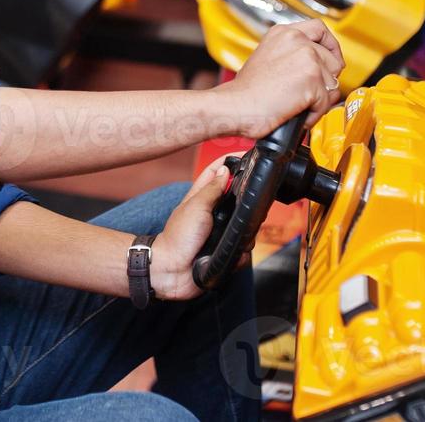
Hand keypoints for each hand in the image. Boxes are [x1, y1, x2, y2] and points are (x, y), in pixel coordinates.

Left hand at [149, 156, 236, 300]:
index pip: (218, 171)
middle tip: (252, 202)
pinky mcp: (225, 250)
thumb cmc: (178, 237)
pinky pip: (242, 248)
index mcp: (202, 196)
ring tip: (236, 234)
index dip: (231, 160)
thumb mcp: (196, 206)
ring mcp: (220, 232)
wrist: (172, 271)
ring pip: (244, 224)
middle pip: (238, 197)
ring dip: (244, 230)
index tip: (248, 153)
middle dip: (246, 201)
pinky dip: (241, 251)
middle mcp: (213, 213)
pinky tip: (234, 253)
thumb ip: (212, 188)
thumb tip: (226, 169)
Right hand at [219, 20, 345, 138]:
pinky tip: (297, 112)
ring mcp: (306, 57)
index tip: (331, 58)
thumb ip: (291, 55)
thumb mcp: (267, 58)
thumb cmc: (246, 92)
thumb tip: (317, 67)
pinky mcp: (312, 77)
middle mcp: (297, 39)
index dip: (330, 45)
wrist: (236, 106)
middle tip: (314, 91)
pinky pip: (326, 101)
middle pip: (333, 58)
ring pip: (333, 82)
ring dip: (320, 99)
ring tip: (298, 104)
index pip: (319, 29)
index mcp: (283, 33)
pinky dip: (314, 113)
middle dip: (328, 79)